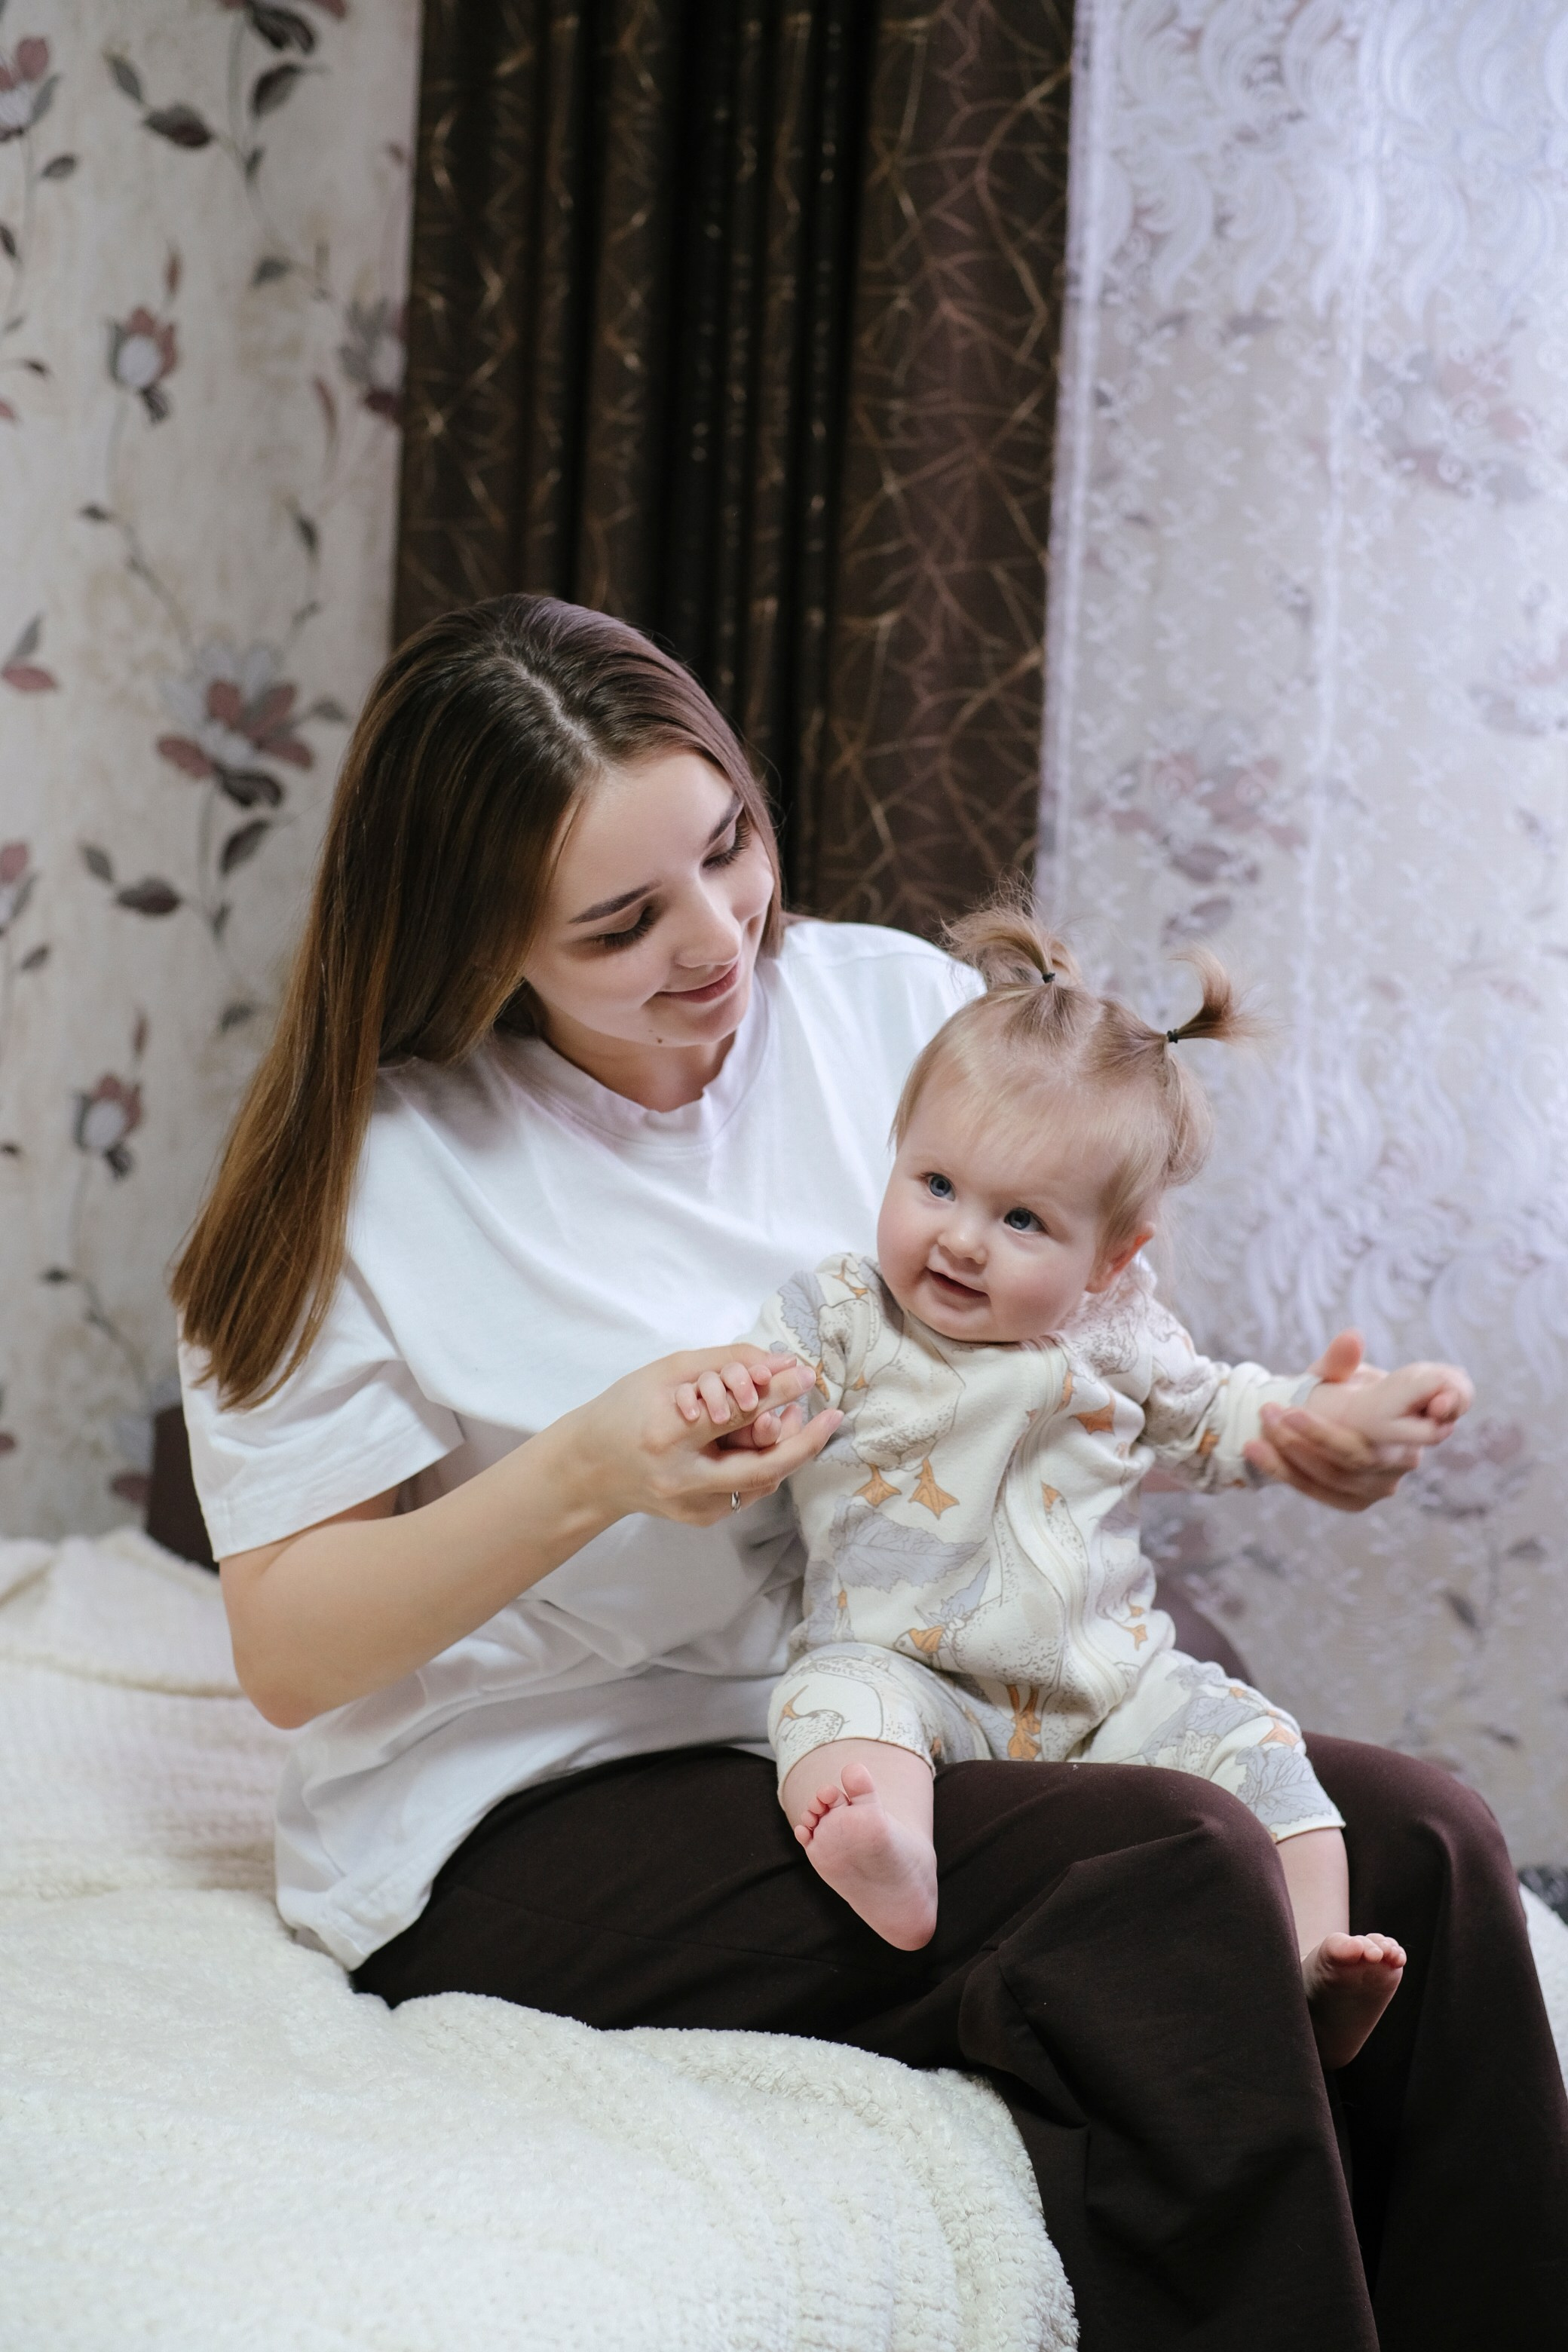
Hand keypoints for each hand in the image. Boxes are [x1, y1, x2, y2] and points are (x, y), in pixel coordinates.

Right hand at [573, 1346, 841, 1528]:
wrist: (590, 1470)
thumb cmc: (624, 1410)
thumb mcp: (667, 1374)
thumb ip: (724, 1364)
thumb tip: (783, 1363)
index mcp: (666, 1437)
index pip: (738, 1415)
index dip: (778, 1393)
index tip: (806, 1374)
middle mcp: (681, 1481)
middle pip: (763, 1466)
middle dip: (804, 1441)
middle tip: (831, 1416)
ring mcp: (692, 1508)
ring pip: (761, 1482)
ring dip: (784, 1451)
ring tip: (792, 1421)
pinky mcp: (701, 1519)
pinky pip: (747, 1490)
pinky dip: (763, 1464)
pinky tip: (764, 1442)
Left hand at [1243, 1330, 1471, 1513]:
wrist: (1325, 1415)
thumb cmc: (1344, 1388)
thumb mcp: (1340, 1371)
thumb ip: (1342, 1360)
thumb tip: (1351, 1338)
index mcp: (1414, 1423)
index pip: (1386, 1431)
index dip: (1349, 1426)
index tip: (1290, 1412)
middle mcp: (1403, 1460)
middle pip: (1355, 1457)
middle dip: (1306, 1435)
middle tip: (1265, 1411)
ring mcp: (1380, 1486)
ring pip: (1332, 1476)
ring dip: (1288, 1451)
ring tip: (1259, 1422)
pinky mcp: (1356, 1501)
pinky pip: (1317, 1491)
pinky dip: (1282, 1471)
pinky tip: (1253, 1449)